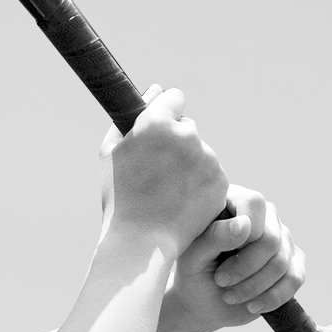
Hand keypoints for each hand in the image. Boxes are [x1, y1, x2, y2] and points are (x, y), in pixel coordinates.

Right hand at [102, 86, 230, 247]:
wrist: (142, 242)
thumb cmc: (119, 197)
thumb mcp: (110, 153)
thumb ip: (130, 117)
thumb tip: (155, 89)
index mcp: (157, 123)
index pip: (175, 98)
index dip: (166, 115)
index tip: (159, 135)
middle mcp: (187, 136)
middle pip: (188, 127)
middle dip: (177, 143)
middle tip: (159, 173)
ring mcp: (207, 159)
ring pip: (201, 153)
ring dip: (190, 166)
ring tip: (169, 193)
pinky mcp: (220, 182)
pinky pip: (212, 174)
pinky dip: (201, 185)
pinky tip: (183, 203)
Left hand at [156, 185, 307, 331]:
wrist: (204, 302)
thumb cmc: (193, 273)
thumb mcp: (193, 257)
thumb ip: (214, 237)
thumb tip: (245, 224)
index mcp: (237, 201)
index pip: (254, 204)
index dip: (241, 236)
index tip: (216, 260)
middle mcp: (265, 216)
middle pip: (271, 239)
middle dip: (244, 268)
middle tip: (221, 281)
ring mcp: (282, 239)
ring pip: (281, 262)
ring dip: (253, 287)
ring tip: (230, 296)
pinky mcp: (293, 263)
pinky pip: (295, 278)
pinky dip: (272, 297)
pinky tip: (252, 305)